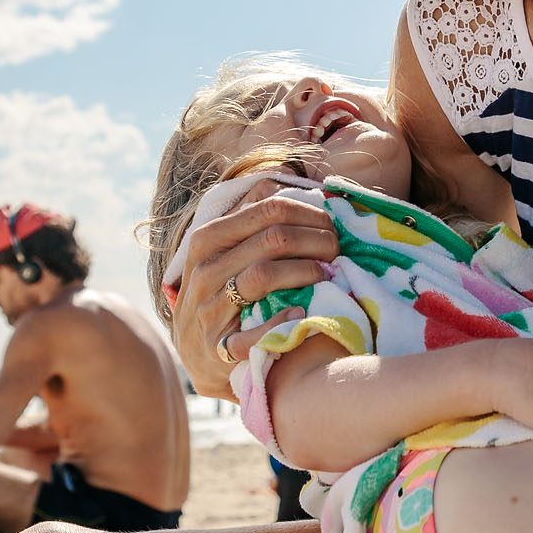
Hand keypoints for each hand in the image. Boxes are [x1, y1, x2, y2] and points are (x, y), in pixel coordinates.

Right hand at [172, 182, 338, 395]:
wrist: (195, 353)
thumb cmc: (217, 291)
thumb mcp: (221, 249)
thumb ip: (250, 215)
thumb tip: (287, 179)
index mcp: (207, 239)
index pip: (268, 208)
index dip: (309, 213)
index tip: (331, 225)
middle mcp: (204, 269)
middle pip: (273, 239)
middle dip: (316, 241)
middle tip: (337, 250)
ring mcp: (209, 309)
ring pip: (264, 276)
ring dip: (306, 272)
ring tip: (327, 274)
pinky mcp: (220, 348)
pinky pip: (254, 330)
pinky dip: (282, 320)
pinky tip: (302, 312)